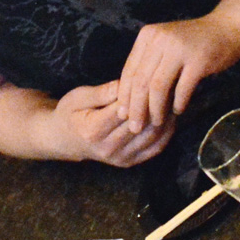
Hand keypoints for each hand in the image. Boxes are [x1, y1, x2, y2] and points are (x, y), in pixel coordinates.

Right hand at [56, 82, 173, 166]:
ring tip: (174, 99)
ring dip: (166, 118)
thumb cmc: (71, 114)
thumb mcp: (78, 96)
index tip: (155, 77)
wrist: (66, 140)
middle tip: (172, 85)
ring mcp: (119, 158)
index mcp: (93, 130)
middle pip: (141, 123)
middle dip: (157, 104)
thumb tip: (125, 84)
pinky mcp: (128, 162)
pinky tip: (171, 118)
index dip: (141, 94)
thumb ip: (102, 92)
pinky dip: (166, 133)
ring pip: (151, 136)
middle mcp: (108, 147)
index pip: (124, 109)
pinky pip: (154, 149)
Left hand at [116, 14, 239, 131]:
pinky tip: (177, 111)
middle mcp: (160, 39)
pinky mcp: (198, 60)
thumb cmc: (194, 40)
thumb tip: (131, 97)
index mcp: (148, 36)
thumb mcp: (165, 43)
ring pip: (158, 86)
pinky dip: (178, 103)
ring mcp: (179, 49)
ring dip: (156, 109)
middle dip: (136, 108)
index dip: (124, 95)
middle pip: (140, 81)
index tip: (121, 114)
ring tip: (156, 123)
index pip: (129, 70)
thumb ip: (149, 62)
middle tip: (135, 127)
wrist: (228, 27)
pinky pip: (182, 89)